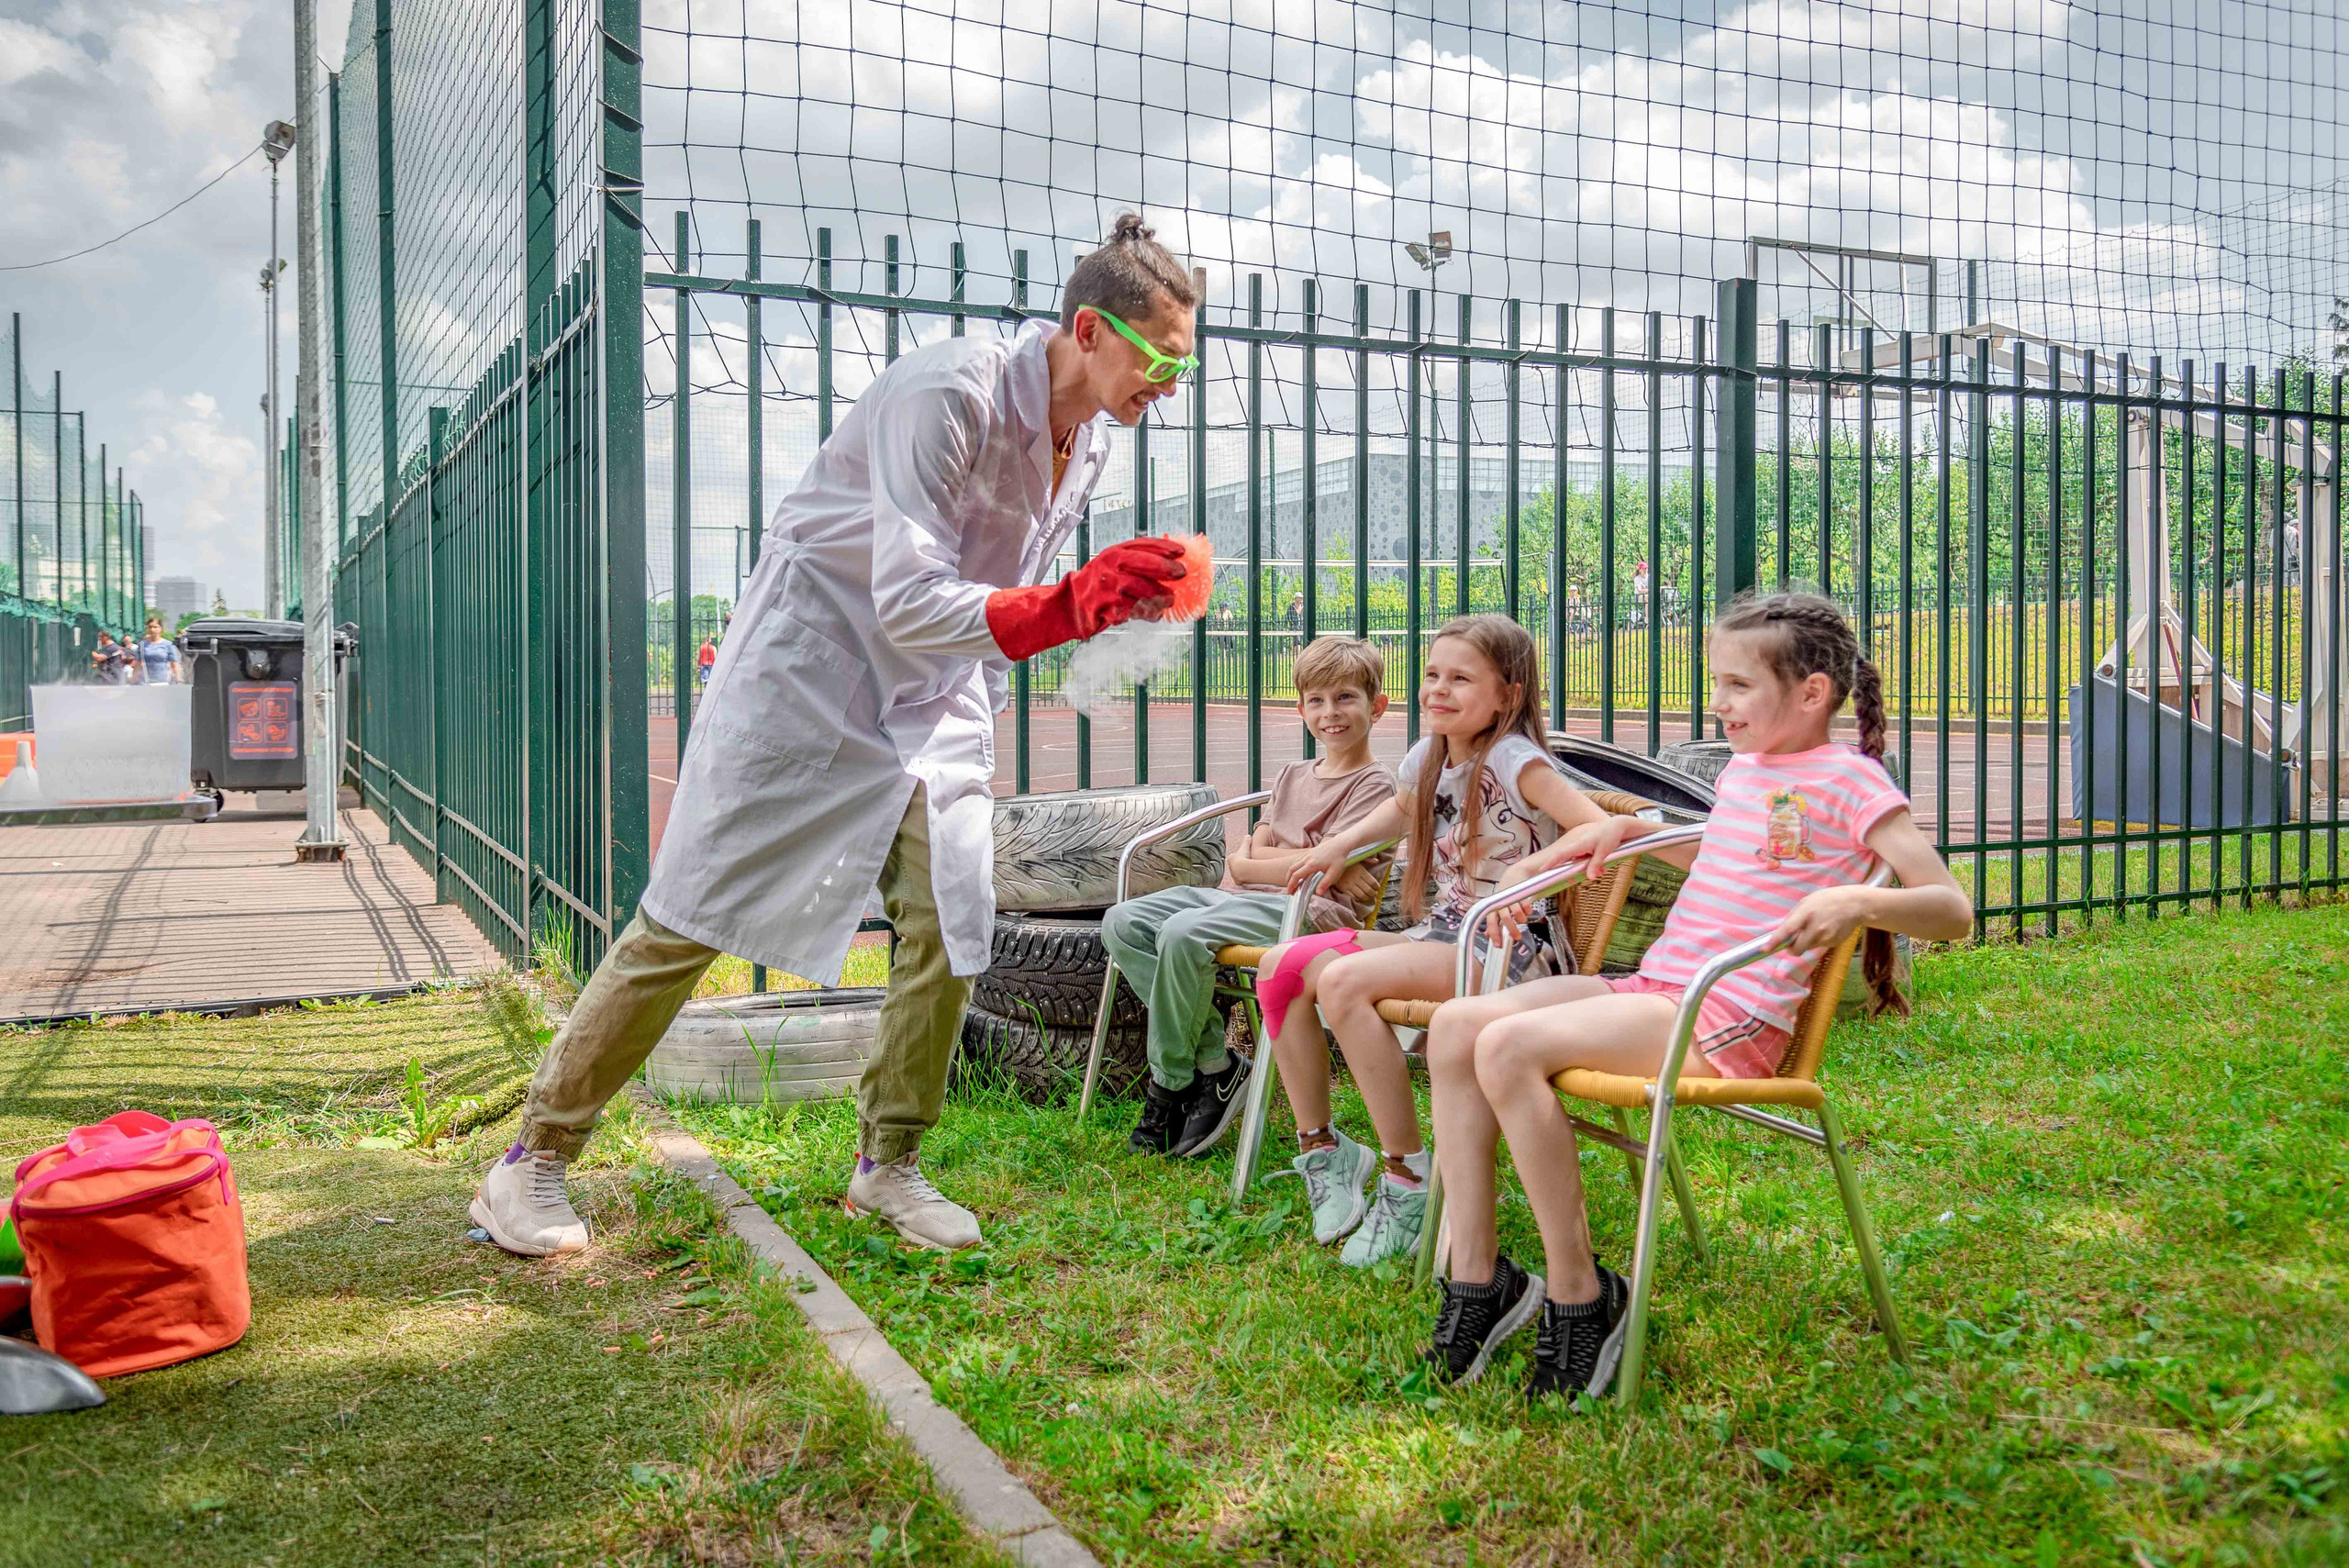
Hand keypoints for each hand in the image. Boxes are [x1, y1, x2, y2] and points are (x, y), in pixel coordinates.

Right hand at [984, 537, 1187, 658]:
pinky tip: (1154, 615)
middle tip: (1181, 574)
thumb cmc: (1095, 588)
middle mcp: (1108, 567)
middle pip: (1143, 563)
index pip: (1141, 545)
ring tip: (1169, 600)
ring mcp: (1105, 587)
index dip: (1163, 547)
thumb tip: (1168, 565)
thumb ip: (1133, 566)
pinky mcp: (1104, 607)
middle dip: (1165, 568)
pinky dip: (1146, 614)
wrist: (1066, 607)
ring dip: (1158, 595)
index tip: (1181, 552)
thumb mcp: (1111, 569)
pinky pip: (1132, 611)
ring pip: (1140, 589)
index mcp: (1112, 554)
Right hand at [1286, 838, 1349, 893]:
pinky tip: (1297, 873)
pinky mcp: (1308, 852)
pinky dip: (1294, 868)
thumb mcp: (1334, 872)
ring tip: (1292, 883)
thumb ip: (1325, 883)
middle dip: (1288, 880)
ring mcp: (1307, 854)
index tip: (1290, 892)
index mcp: (1311, 864)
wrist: (1340, 844)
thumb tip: (1318, 893)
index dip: (1291, 885)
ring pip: (1293, 864)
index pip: (1296, 875)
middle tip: (1290, 890)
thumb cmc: (1338, 858)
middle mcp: (1306, 858)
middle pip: (1292, 869)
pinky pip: (1297, 860)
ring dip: (1290, 874)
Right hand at [1332, 863, 1380, 906]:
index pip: (1372, 882)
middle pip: (1368, 890)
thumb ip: (1367, 859)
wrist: (1329, 864)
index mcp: (1360, 870)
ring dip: (1367, 898)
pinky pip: (1353, 897)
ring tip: (1369, 897)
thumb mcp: (1356, 857)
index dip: (1377, 887)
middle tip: (1374, 894)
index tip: (1377, 888)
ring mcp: (1349, 884)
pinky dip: (1358, 899)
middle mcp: (1355, 878)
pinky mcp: (1343, 888)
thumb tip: (1376, 860)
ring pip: (1361, 895)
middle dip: (1373, 894)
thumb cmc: (1344, 860)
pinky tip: (1360, 897)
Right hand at [1549, 815, 1634, 872]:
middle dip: (1571, 872)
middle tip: (1572, 881)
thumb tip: (1589, 878)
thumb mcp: (1604, 851)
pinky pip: (1586, 859)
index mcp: (1579, 844)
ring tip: (1601, 872)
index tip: (1541, 869)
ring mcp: (1582, 846)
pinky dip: (1592, 865)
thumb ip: (1595, 865)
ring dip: (1587, 869)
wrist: (1618, 826)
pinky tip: (1603, 867)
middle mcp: (1578, 845)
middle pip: (1568, 861)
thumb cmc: (1610, 835)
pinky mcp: (1588, 848)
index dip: (1550, 862)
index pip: (1561, 854)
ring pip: (1579, 862)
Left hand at [1763, 886, 1871, 956]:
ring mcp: (1826, 937)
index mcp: (1806, 913)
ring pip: (1808, 948)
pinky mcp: (1833, 943)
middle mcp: (1816, 928)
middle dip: (1791, 948)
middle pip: (1797, 948)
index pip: (1788, 930)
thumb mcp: (1807, 901)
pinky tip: (1826, 928)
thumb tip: (1783, 931)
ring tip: (1816, 927)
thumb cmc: (1828, 900)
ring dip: (1806, 942)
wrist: (1856, 905)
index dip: (1775, 941)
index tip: (1765, 949)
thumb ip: (1794, 916)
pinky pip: (1819, 946)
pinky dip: (1817, 940)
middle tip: (1791, 941)